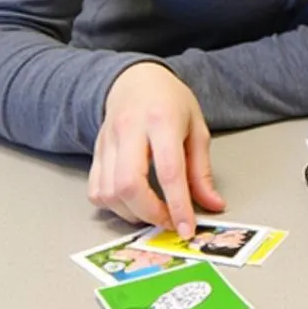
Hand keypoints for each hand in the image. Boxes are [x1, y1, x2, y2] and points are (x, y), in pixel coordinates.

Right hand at [87, 62, 224, 237]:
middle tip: (168, 221)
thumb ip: (202, 170)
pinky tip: (131, 202)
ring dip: (131, 213)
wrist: (136, 80)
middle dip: (149, 213)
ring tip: (152, 211)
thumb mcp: (197, 128)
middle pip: (129, 184)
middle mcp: (130, 130)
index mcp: (163, 120)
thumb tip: (213, 205)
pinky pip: (95, 190)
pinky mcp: (94, 152)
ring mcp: (107, 141)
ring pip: (108, 192)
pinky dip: (113, 205)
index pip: (169, 171)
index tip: (186, 228)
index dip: (178, 205)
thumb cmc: (171, 102)